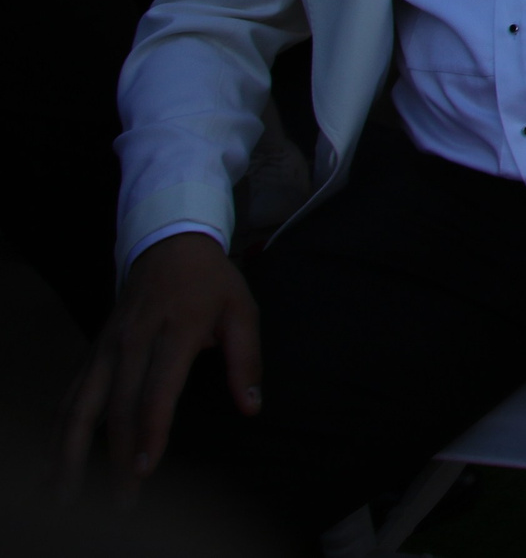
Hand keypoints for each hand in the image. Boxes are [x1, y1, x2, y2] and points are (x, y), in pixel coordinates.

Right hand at [58, 231, 260, 493]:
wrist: (169, 244)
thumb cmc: (212, 283)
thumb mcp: (243, 310)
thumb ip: (247, 360)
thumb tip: (252, 407)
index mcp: (176, 331)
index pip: (157, 391)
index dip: (149, 432)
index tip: (143, 470)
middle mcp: (133, 342)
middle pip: (117, 408)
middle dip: (115, 459)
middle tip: (121, 503)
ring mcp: (106, 347)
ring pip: (80, 407)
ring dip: (70, 454)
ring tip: (65, 496)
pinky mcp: (92, 351)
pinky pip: (71, 395)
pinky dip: (58, 431)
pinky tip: (52, 463)